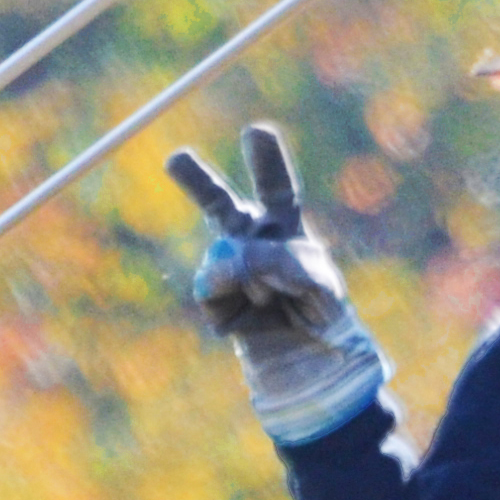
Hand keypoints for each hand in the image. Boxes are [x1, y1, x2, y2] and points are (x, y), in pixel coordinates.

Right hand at [165, 122, 384, 445]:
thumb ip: (278, 259)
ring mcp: (232, 273)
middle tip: (175, 159)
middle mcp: (255, 245)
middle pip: (219, 206)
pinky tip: (255, 309)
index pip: (277, 189)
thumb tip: (233, 258)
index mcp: (286, 231)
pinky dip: (233, 292)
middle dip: (196, 182)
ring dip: (250, 269)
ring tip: (272, 293)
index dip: (266, 161)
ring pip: (224, 252)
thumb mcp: (317, 282)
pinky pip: (212, 283)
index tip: (256, 132)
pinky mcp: (217, 301)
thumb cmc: (324, 319)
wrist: (312, 368)